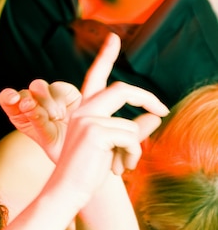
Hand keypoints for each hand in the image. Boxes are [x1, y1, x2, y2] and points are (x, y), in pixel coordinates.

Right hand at [0, 33, 168, 170]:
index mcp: (82, 112)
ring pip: (130, 124)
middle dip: (147, 98)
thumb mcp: (113, 149)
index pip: (96, 79)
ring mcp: (87, 119)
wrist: (67, 191)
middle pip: (123, 90)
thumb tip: (156, 117)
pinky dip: (133, 155)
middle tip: (162, 110)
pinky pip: (131, 137)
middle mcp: (82, 111)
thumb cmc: (87, 173)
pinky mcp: (94, 132)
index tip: (113, 38)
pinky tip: (120, 167)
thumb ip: (132, 131)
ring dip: (135, 148)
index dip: (105, 57)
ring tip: (123, 166)